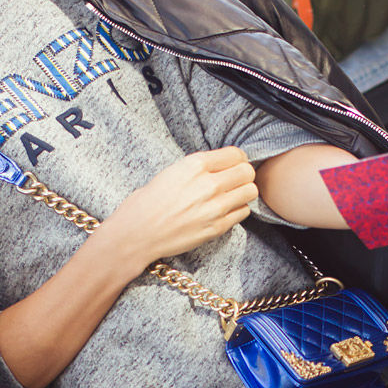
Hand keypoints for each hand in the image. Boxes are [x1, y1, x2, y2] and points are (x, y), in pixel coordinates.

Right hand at [99, 146, 257, 268]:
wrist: (137, 234)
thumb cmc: (148, 202)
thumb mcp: (172, 171)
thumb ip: (199, 167)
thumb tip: (221, 165)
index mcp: (195, 165)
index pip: (236, 154)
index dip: (237, 158)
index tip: (232, 164)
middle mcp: (208, 184)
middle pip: (248, 171)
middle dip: (243, 174)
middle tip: (234, 180)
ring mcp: (215, 207)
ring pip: (251, 191)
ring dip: (243, 191)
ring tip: (231, 195)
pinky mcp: (217, 227)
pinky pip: (243, 212)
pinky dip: (237, 209)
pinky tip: (224, 210)